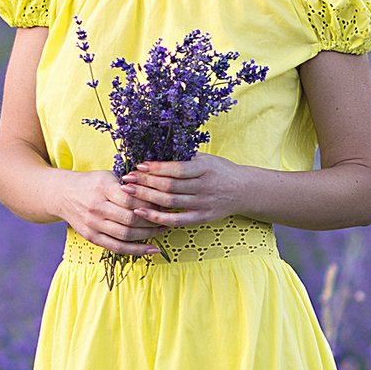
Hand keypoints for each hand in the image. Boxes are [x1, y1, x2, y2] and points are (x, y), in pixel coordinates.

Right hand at [56, 169, 164, 256]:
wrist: (62, 195)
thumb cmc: (91, 183)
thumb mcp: (108, 175)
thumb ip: (130, 183)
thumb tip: (157, 192)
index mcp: (102, 188)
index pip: (132, 199)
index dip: (151, 202)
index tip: (165, 202)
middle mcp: (96, 207)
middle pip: (131, 218)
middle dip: (153, 220)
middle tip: (169, 217)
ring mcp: (93, 224)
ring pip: (126, 234)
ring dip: (149, 234)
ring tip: (164, 230)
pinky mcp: (92, 237)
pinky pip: (117, 247)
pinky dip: (137, 250)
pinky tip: (152, 249)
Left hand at [123, 155, 249, 229]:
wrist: (244, 190)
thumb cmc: (219, 170)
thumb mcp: (206, 158)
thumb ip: (184, 156)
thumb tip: (154, 149)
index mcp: (206, 168)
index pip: (177, 169)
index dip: (156, 168)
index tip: (139, 165)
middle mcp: (205, 187)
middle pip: (170, 186)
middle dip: (145, 182)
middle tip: (127, 178)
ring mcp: (203, 204)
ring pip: (170, 202)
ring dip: (146, 197)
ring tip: (128, 192)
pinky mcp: (202, 218)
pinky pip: (176, 220)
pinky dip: (157, 217)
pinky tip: (140, 212)